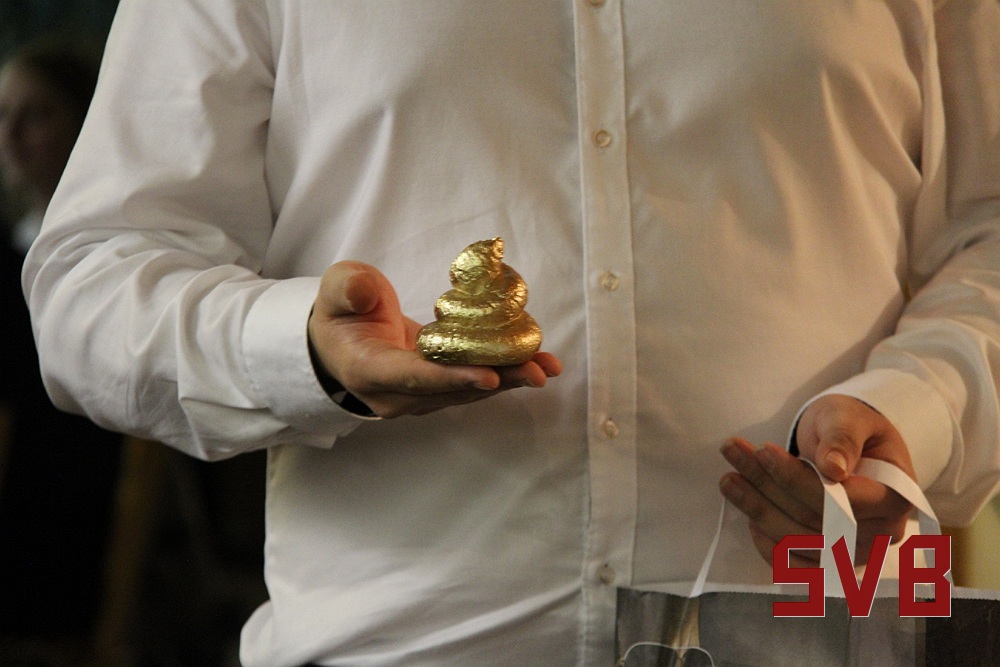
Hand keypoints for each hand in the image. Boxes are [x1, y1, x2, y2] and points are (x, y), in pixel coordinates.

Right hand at [307, 261, 561, 417]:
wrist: (340, 341)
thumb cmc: (340, 312)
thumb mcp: (336, 290)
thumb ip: (347, 289)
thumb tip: (367, 293)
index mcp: (368, 371)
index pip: (413, 377)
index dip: (452, 377)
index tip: (489, 375)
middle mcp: (395, 395)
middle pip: (451, 389)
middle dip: (498, 380)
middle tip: (537, 371)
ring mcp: (418, 397)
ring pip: (467, 390)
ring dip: (509, 378)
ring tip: (548, 367)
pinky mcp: (436, 390)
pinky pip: (472, 382)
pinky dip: (504, 373)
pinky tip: (537, 363)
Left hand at [719, 394, 914, 565]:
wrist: (851, 446)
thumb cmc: (851, 427)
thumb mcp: (848, 417)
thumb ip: (842, 438)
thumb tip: (833, 468)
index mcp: (896, 498)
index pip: (840, 499)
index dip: (796, 478)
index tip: (762, 450)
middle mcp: (881, 534)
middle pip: (812, 520)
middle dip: (766, 486)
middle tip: (731, 452)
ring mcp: (855, 553)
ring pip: (796, 540)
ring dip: (756, 509)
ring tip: (728, 478)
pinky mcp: (830, 561)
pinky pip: (792, 562)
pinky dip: (765, 540)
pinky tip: (747, 510)